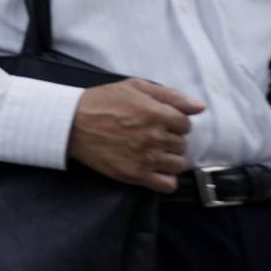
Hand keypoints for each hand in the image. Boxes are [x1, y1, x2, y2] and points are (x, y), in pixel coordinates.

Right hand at [67, 78, 205, 193]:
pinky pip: (167, 184)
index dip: (174, 122)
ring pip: (178, 164)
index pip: (185, 124)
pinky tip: (154, 169)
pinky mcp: (135, 174)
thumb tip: (200, 107)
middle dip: (170, 139)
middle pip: (182, 144)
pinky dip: (165, 179)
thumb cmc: (101, 102)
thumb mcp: (134, 87)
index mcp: (155, 113)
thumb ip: (170, 95)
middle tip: (151, 135)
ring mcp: (145, 157)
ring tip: (152, 152)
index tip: (160, 122)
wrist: (71, 124)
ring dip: (169, 158)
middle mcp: (154, 137)